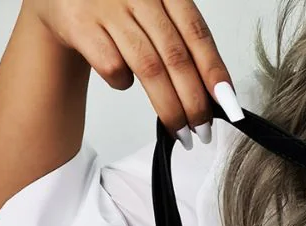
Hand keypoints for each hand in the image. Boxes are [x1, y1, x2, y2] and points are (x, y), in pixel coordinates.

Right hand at [22, 0, 232, 143]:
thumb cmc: (116, 5)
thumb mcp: (153, 8)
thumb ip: (183, 41)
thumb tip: (218, 94)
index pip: (197, 33)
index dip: (215, 72)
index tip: (228, 106)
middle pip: (175, 57)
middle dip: (194, 102)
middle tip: (204, 131)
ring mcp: (105, 5)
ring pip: (148, 68)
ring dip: (169, 108)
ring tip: (181, 132)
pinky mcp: (78, 22)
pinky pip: (113, 67)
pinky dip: (124, 83)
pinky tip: (124, 81)